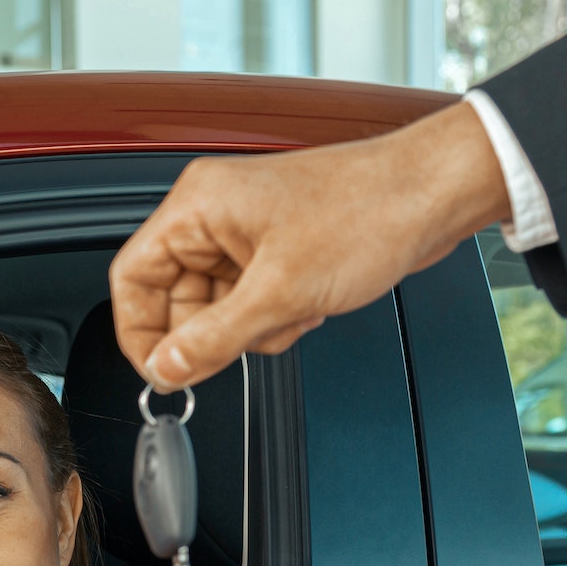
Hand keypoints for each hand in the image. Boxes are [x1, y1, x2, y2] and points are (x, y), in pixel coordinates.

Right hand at [109, 99, 511, 389]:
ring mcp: (246, 230)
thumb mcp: (280, 292)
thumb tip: (168, 369)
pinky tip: (307, 307)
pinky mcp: (276, 246)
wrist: (433, 194)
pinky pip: (249, 298)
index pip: (132, 277)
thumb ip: (213, 339)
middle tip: (240, 350)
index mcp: (198, 206)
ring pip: (215, 304)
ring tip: (291, 316)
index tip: (162, 370)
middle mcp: (215, 213)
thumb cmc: (368, 211)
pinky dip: (273, 316)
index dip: (140, 333)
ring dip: (249, 328)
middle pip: (174, 296)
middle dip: (211, 332)